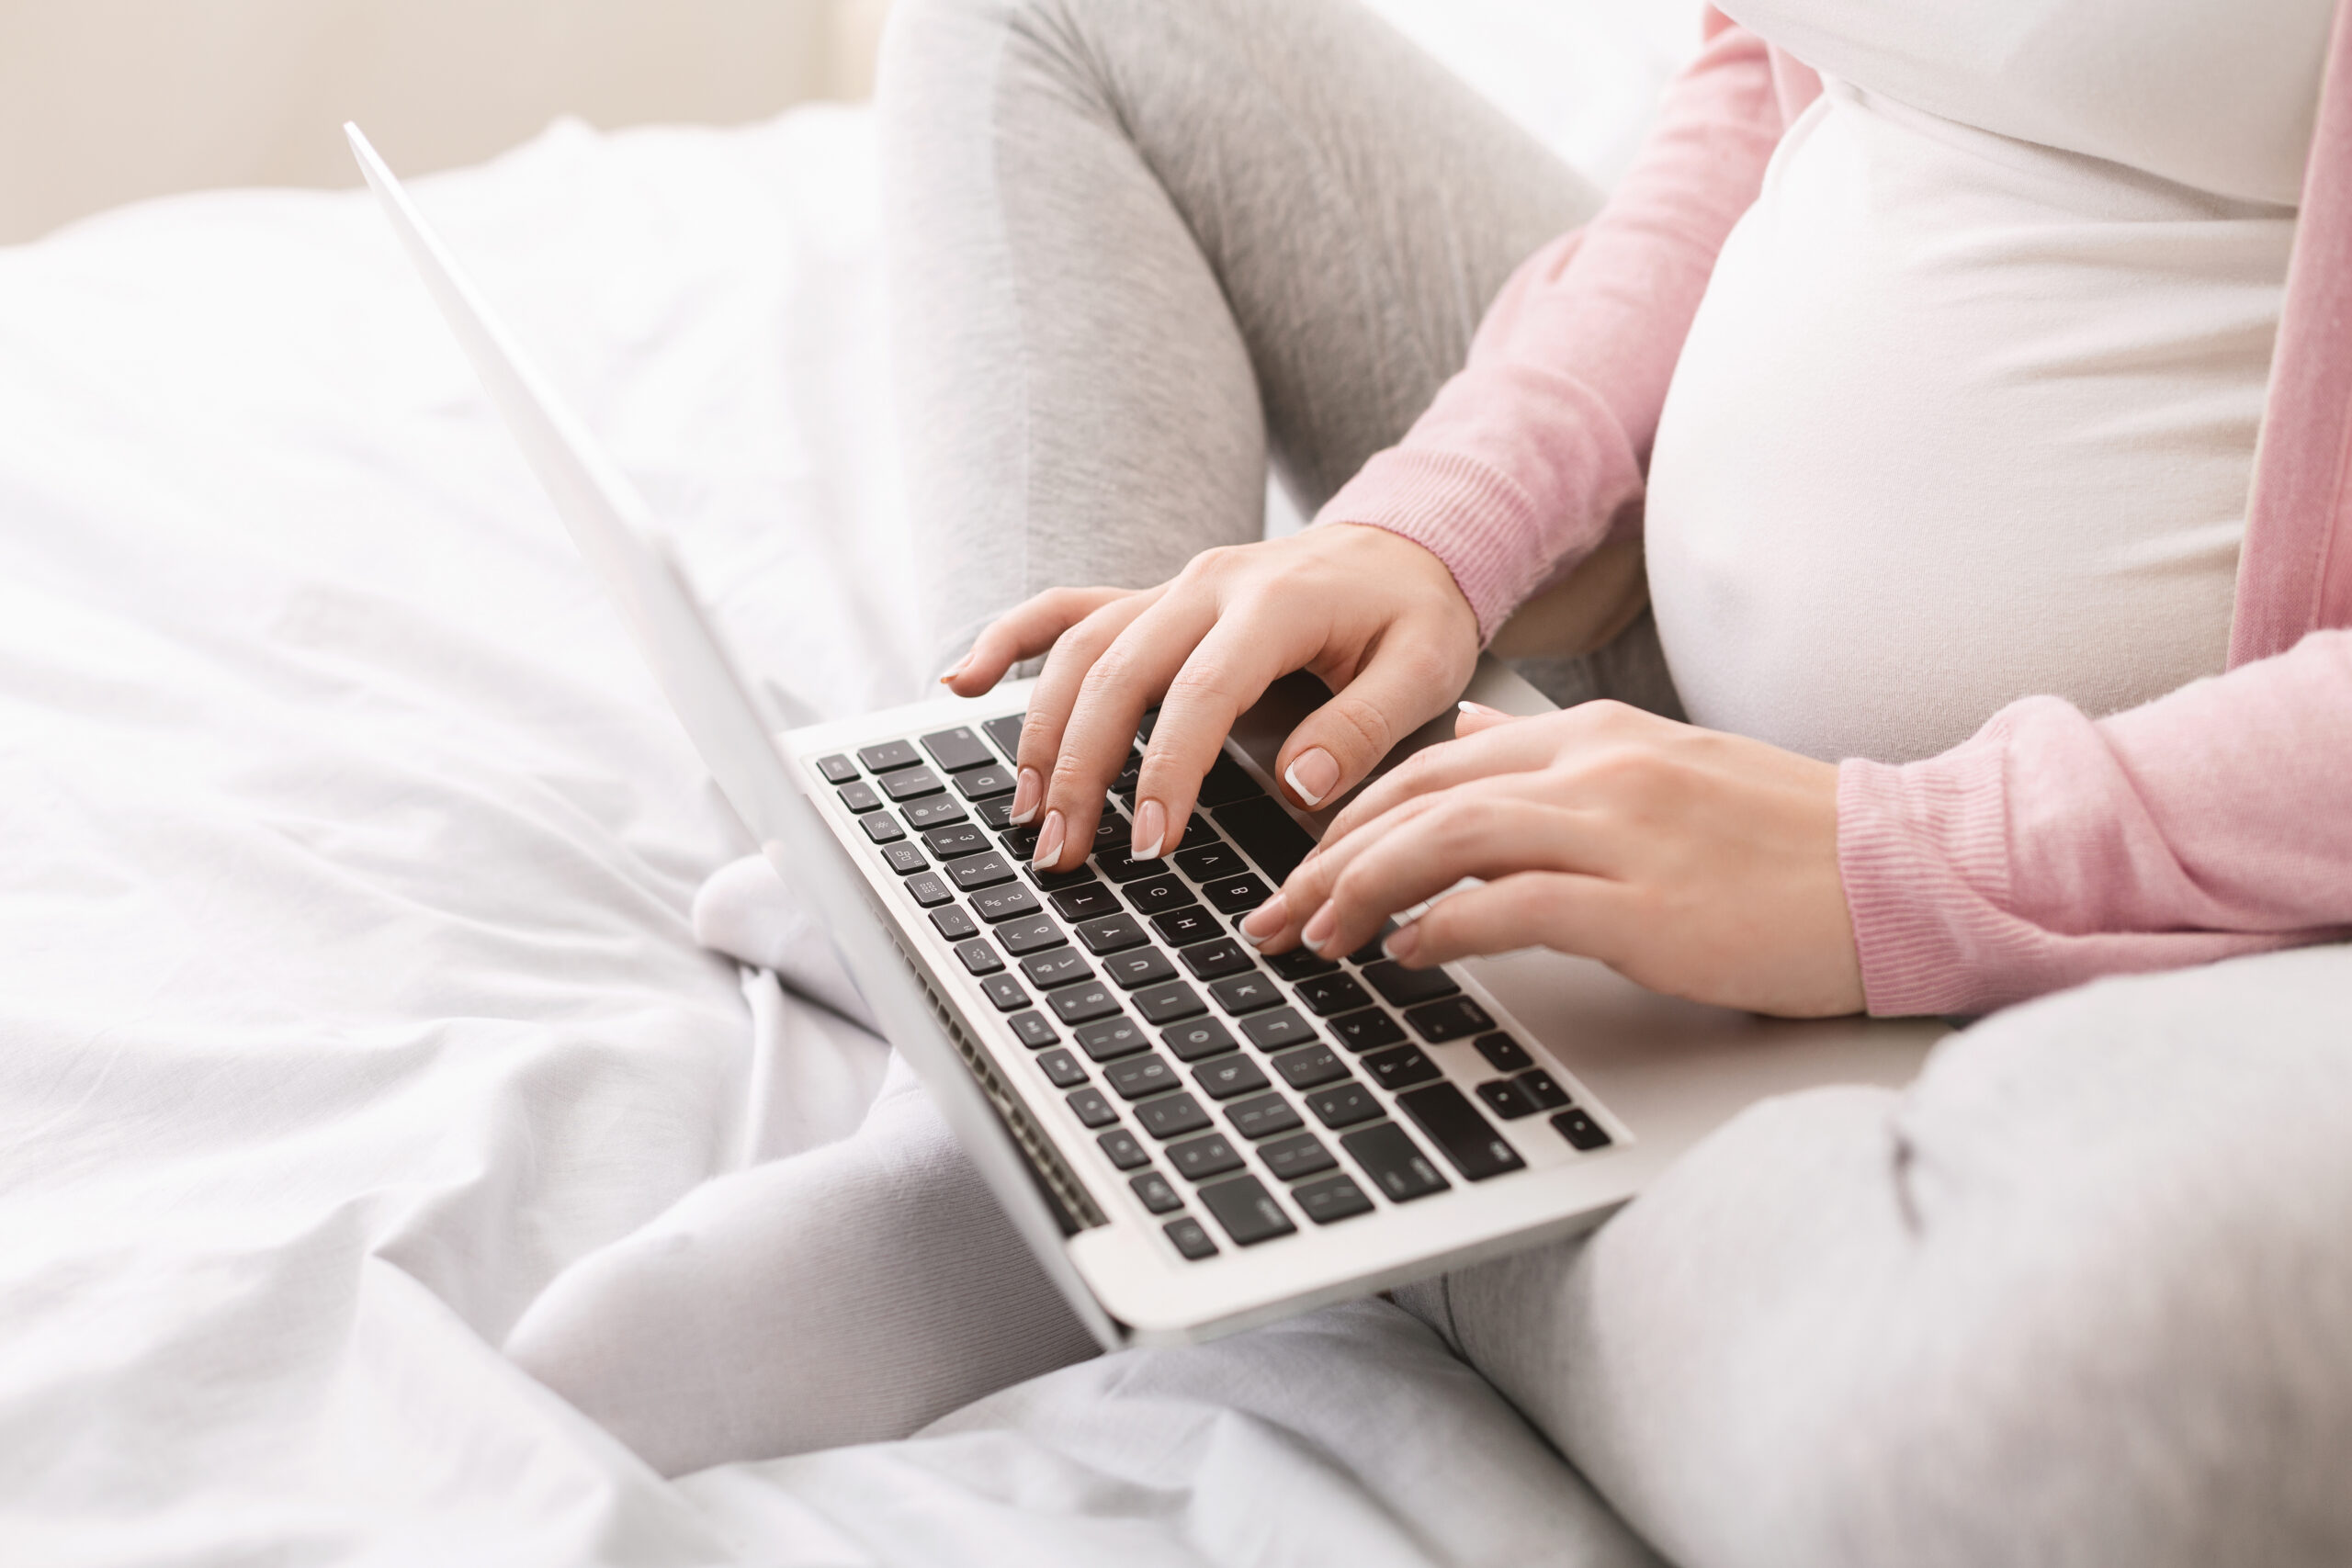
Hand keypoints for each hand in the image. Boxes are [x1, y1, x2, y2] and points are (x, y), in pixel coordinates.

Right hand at [941, 525, 1478, 872]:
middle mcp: (1207, 586)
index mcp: (1273, 604)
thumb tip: (1299, 784)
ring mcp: (1171, 588)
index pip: (1201, 692)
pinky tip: (960, 680)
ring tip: (1029, 810)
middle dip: (1081, 767)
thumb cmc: (1415, 614)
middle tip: (1065, 850)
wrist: (1408, 545)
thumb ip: (1366, 726)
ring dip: (1042, 730)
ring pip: (1080, 648)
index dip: (1167, 771)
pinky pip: (1067, 608)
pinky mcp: (1154, 599)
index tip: (1151, 843)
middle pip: (1117, 672)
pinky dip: (1010, 640)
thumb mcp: (1426, 668)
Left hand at [1239, 700, 1864, 1016]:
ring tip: (1315, 937)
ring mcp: (1624, 831)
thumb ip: (1559, 760)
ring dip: (1361, 890)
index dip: (1350, 813)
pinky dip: (1443, 929)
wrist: (1904, 872)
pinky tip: (1406, 956)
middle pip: (1418, 794)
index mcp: (1597, 736)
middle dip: (1326, 855)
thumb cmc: (1785, 841)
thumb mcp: (1662, 773)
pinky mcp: (1648, 905)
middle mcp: (1598, 767)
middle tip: (1272, 912)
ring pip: (1445, 838)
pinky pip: (1512, 907)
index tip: (1299, 861)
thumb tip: (1470, 737)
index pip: (1434, 759)